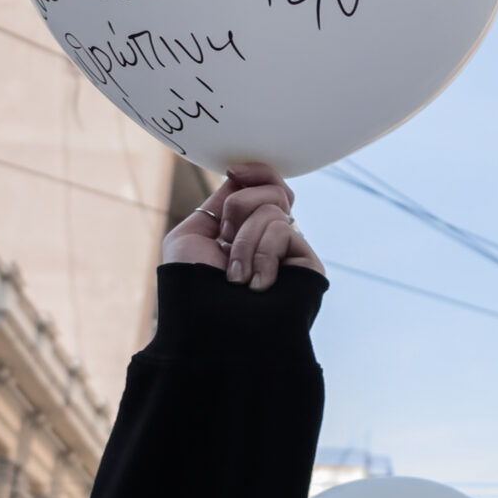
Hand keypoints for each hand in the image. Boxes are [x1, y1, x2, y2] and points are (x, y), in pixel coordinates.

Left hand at [161, 165, 324, 290]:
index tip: (235, 171)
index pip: (263, 188)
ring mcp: (289, 252)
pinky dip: (262, 254)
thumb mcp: (190, 236)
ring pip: (273, 211)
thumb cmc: (191, 288)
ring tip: (235, 277)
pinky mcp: (307, 264)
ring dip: (244, 242)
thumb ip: (218, 203)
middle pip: (274, 191)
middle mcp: (269, 240)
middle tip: (225, 238)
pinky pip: (284, 230)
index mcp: (243, 231)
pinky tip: (256, 284)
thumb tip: (241, 178)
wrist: (210, 326)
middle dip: (241, 207)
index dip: (255, 173)